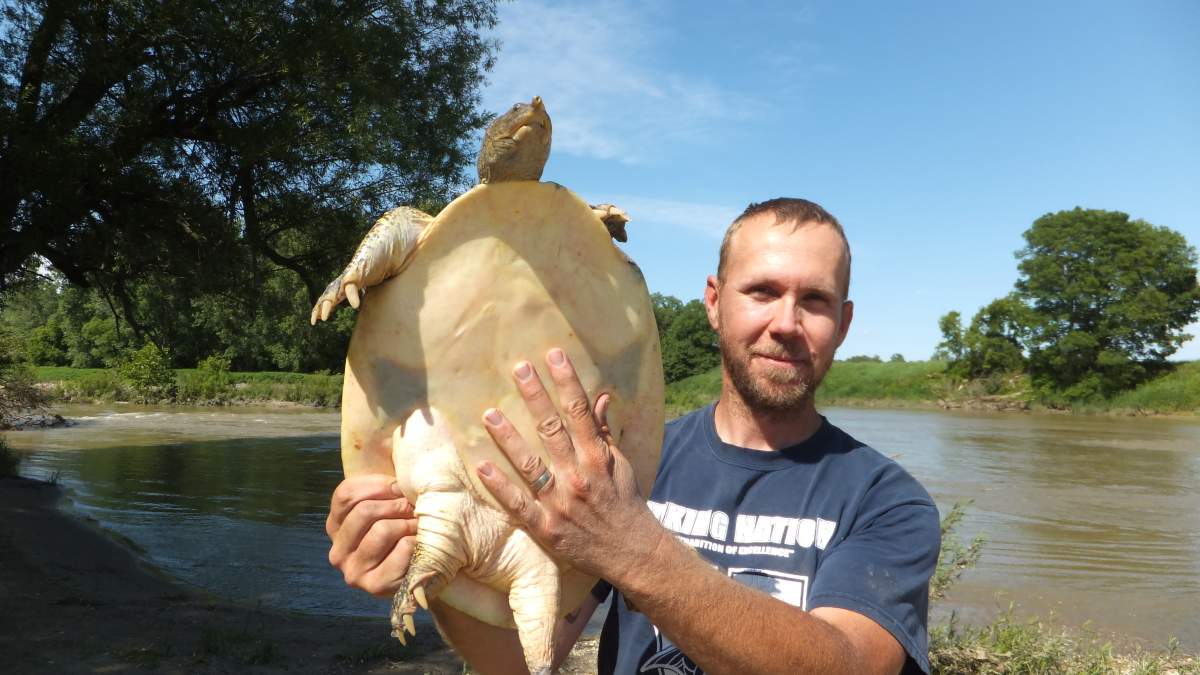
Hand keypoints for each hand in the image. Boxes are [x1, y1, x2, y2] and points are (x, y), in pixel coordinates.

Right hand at [326, 474, 417, 596]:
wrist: (428, 565)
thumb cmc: (408, 525)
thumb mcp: (391, 499)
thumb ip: (385, 479)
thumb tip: (395, 439)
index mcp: (335, 525)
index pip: (345, 494)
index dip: (378, 485)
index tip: (400, 486)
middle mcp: (337, 551)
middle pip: (364, 511)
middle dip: (396, 505)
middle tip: (414, 508)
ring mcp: (353, 572)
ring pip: (382, 530)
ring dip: (409, 524)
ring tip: (419, 526)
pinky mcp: (374, 587)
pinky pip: (401, 550)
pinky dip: (416, 543)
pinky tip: (420, 547)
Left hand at [475, 348, 666, 583]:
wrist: (632, 553)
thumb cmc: (625, 503)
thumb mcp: (621, 465)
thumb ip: (604, 432)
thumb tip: (600, 396)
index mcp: (598, 457)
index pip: (580, 411)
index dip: (566, 381)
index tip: (553, 354)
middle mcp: (579, 476)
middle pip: (553, 430)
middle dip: (535, 397)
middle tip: (518, 368)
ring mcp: (561, 502)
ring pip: (531, 465)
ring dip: (509, 438)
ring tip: (489, 414)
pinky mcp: (546, 527)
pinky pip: (518, 504)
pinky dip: (500, 486)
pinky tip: (483, 466)